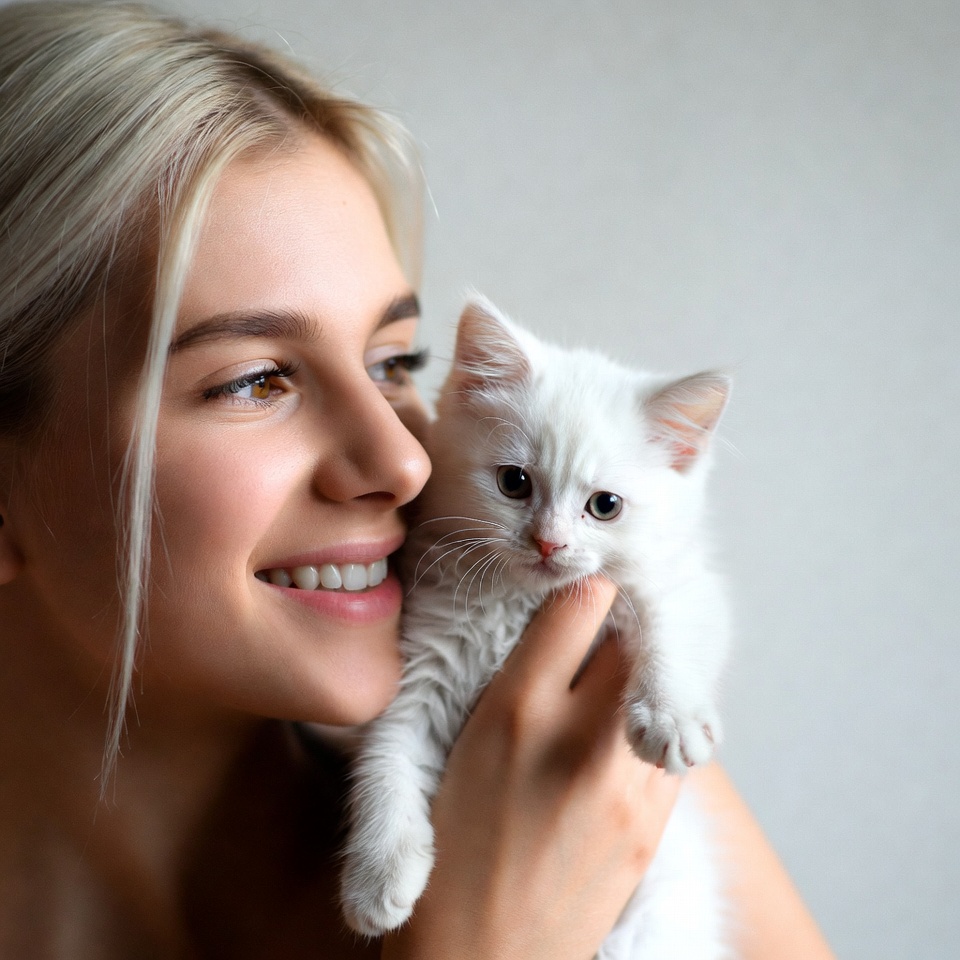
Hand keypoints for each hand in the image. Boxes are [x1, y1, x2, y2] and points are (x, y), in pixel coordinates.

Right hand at [381, 579, 679, 959]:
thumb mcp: (457, 748)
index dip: (584, 590)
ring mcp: (627, 786)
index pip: (582, 603)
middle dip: (623, 625)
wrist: (483, 959)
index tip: (581, 595)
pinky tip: (618, 745)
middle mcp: (579, 739)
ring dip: (640, 678)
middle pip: (636, 638)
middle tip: (606, 629)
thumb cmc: (452, 852)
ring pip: (661, 689)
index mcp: (516, 711)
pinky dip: (648, 732)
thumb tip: (564, 628)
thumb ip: (517, 682)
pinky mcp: (655, 826)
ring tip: (610, 689)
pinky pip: (668, 748)